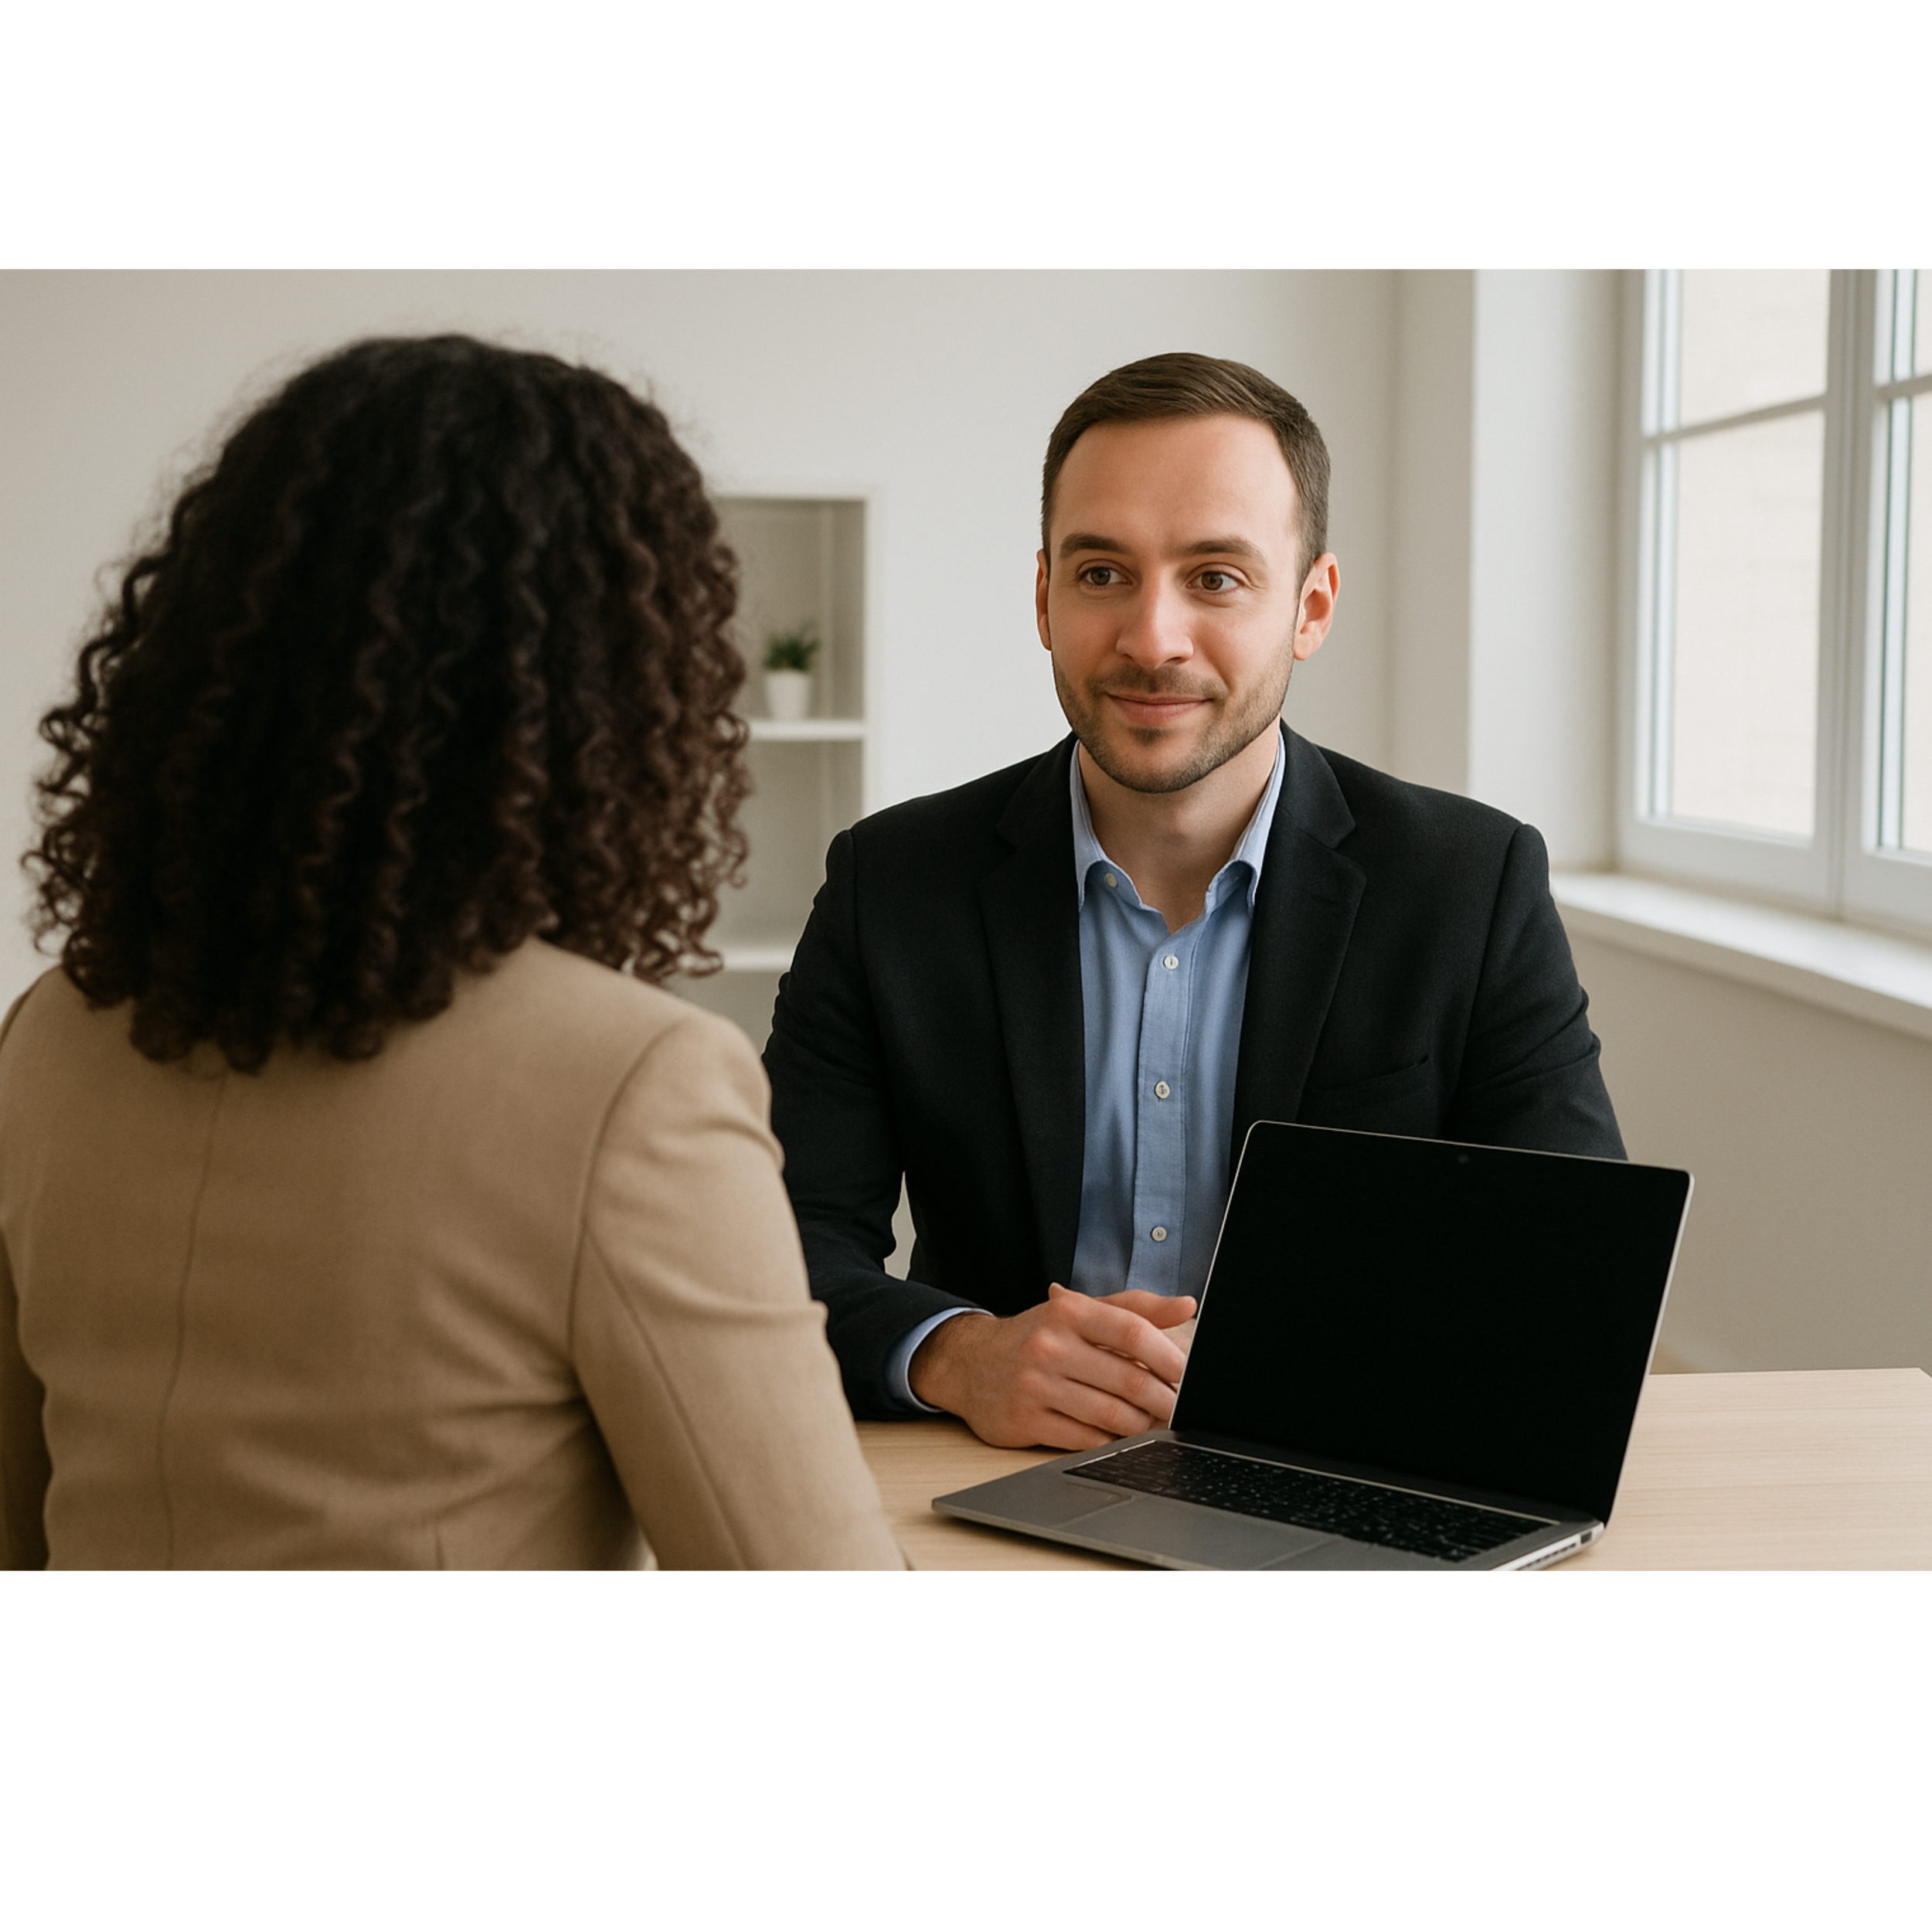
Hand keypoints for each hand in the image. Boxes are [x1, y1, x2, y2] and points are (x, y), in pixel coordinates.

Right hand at [909, 1283, 1197, 1450]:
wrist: (969, 1363)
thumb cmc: (1036, 1336)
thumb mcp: (1080, 1312)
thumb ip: (1134, 1308)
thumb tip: (1186, 1305)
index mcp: (1069, 1312)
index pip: (1132, 1331)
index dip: (1169, 1355)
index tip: (1190, 1374)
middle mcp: (1049, 1346)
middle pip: (1127, 1379)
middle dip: (1163, 1398)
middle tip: (1179, 1407)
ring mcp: (1035, 1385)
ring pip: (1110, 1415)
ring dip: (1141, 1423)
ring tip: (1154, 1421)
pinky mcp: (1025, 1420)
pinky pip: (1085, 1440)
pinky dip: (1110, 1442)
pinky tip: (1119, 1436)